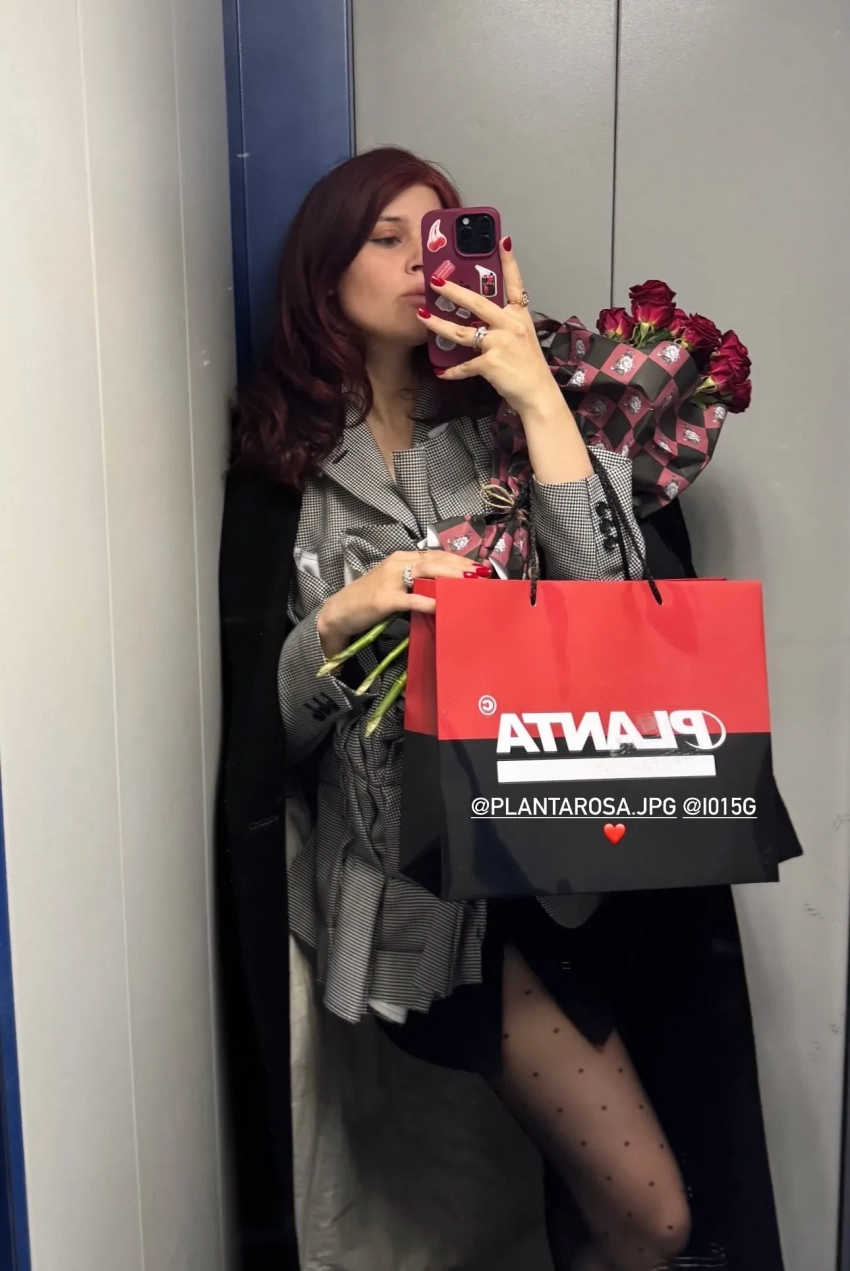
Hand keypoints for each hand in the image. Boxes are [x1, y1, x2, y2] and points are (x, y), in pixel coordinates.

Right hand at [316, 549, 488, 658]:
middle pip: (435, 560)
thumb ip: (417, 583)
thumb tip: (446, 589)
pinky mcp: (384, 598)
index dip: (459, 560)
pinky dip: (428, 601)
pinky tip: (442, 606)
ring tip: (469, 583)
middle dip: (460, 566)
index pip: (435, 555)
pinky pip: (411, 598)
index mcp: (401, 558)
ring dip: (450, 577)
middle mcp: (397, 563)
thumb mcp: (395, 585)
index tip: (480, 567)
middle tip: (482, 574)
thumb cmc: (369, 600)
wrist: (339, 612)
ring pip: (425, 572)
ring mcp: (390, 580)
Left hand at [417, 238, 561, 416]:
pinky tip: (442, 372)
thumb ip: (503, 326)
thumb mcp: (522, 339)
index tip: (502, 240)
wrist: (539, 395)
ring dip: (439, 325)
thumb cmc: (529, 368)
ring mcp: (501, 343)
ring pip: (463, 332)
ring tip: (423, 316)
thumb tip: (479, 321)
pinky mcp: (491, 363)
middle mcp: (511, 325)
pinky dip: (453, 371)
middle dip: (453, 291)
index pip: (515, 283)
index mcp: (519, 316)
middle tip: (434, 280)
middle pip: (478, 303)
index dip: (509, 262)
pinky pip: (465, 365)